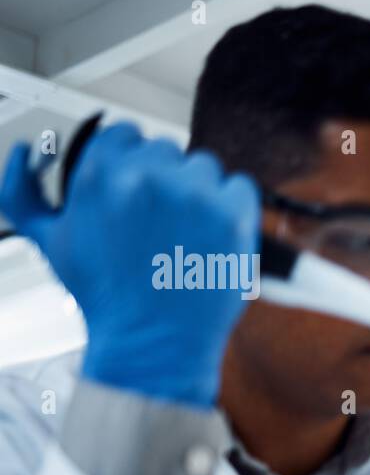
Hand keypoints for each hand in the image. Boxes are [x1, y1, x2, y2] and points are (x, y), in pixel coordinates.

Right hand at [0, 122, 259, 406]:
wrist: (153, 341)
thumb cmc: (106, 295)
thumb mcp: (48, 241)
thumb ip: (22, 192)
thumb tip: (26, 151)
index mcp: (101, 172)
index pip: (126, 134)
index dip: (132, 163)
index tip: (137, 191)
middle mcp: (147, 175)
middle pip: (166, 151)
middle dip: (163, 180)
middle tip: (159, 222)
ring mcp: (195, 194)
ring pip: (203, 167)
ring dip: (199, 193)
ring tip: (185, 233)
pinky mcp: (234, 215)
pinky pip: (240, 186)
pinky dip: (233, 206)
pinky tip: (213, 236)